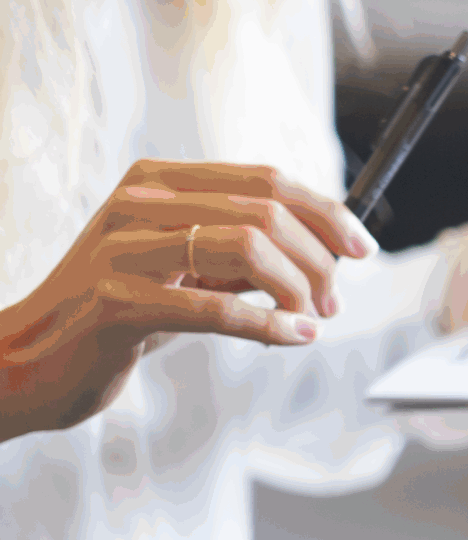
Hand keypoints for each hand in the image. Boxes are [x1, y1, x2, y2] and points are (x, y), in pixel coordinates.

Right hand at [0, 159, 376, 440]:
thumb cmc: (118, 314)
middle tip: (333, 301)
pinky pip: (215, 307)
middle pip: (265, 212)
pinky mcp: (117, 301)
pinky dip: (269, 324)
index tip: (362, 247)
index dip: (326, 212)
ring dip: (296, 289)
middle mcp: (140, 203)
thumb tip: (322, 254)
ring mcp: (124, 249)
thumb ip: (241, 255)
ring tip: (310, 319)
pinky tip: (293, 338)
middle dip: (318, 259)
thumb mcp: (185, 270)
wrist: (33, 359)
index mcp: (159, 183)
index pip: (264, 180)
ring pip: (247, 247)